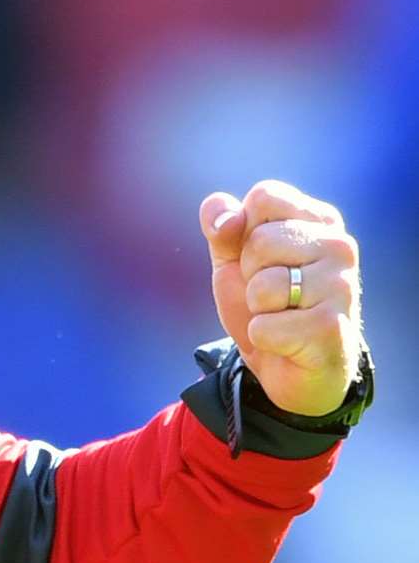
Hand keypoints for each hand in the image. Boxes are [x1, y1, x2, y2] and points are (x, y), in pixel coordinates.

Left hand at [199, 180, 363, 416]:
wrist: (288, 366)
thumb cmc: (265, 303)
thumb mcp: (233, 259)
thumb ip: (222, 227)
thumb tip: (222, 214)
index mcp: (319, 221)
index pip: (265, 196)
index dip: (244, 231)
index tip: (260, 257)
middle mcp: (339, 247)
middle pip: (260, 241)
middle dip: (249, 274)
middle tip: (272, 294)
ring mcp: (341, 287)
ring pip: (263, 286)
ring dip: (257, 308)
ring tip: (281, 315)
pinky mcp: (331, 328)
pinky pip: (264, 327)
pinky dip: (262, 337)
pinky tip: (288, 341)